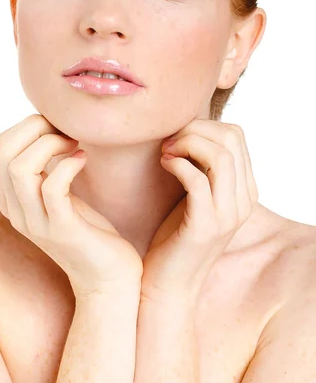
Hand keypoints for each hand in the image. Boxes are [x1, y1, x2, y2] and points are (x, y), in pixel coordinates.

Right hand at [0, 113, 142, 298]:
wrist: (107, 277)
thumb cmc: (88, 229)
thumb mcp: (58, 195)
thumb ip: (45, 168)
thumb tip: (49, 125)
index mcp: (12, 198)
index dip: (28, 125)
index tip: (58, 126)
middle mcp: (16, 210)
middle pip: (3, 151)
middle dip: (36, 127)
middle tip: (66, 131)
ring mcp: (35, 222)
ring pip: (21, 168)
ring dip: (50, 143)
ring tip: (74, 144)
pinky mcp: (61, 230)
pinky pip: (52, 187)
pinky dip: (68, 164)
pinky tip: (83, 160)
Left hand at [141, 119, 258, 303]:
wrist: (168, 284)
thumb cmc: (176, 235)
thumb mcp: (197, 196)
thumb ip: (203, 167)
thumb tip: (189, 129)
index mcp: (245, 190)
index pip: (236, 135)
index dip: (203, 126)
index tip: (177, 136)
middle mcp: (244, 201)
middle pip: (231, 139)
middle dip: (195, 130)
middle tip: (169, 142)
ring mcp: (227, 215)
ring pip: (220, 156)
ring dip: (186, 144)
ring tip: (166, 152)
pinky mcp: (205, 227)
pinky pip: (196, 180)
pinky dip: (177, 164)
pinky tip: (164, 165)